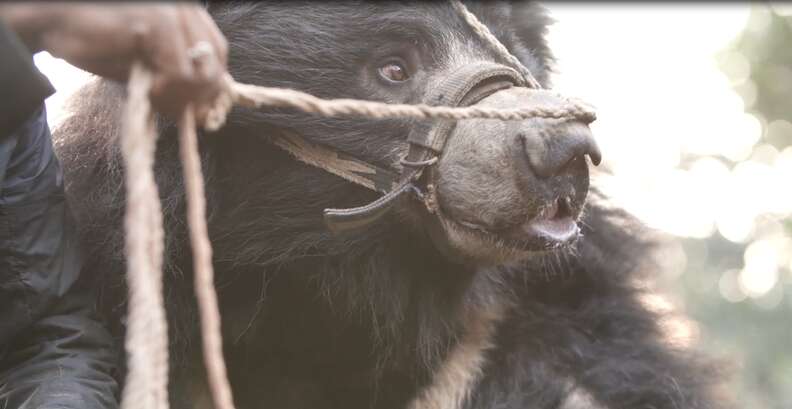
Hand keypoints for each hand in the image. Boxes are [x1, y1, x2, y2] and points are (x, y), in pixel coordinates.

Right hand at [0, 2, 228, 122]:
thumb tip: (203, 113)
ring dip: (182, 95)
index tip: (197, 110)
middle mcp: (185, 8)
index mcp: (186, 16)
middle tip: (176, 112)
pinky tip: (148, 89)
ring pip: (202, 69)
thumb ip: (177, 83)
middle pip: (215, 61)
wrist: (54, 23)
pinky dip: (168, 89)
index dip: (211, 85)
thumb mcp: (146, 67)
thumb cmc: (97, 43)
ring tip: (157, 99)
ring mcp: (174, 11)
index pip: (217, 54)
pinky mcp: (159, 21)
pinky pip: (180, 70)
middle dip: (200, 95)